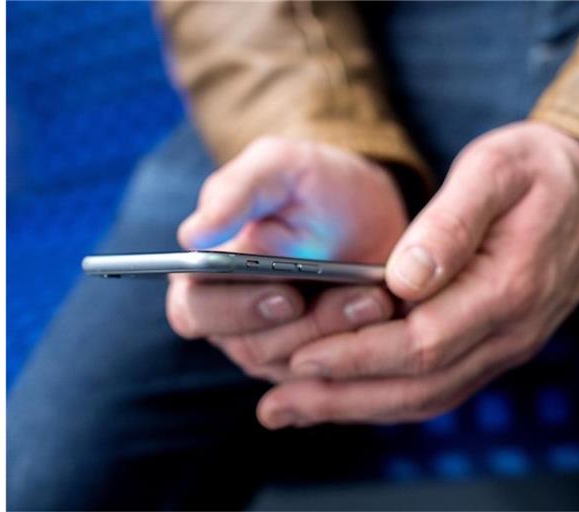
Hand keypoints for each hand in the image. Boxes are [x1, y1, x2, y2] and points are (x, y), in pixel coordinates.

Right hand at [166, 137, 406, 380]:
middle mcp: (231, 319)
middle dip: (307, 326)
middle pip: (251, 347)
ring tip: (377, 299)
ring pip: (297, 363)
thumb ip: (236, 190)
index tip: (286, 296)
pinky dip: (359, 350)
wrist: (368, 213)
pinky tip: (385, 318)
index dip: (236, 310)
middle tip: (358, 298)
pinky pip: (331, 374)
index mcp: (203, 275)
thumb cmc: (315, 185)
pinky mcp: (314, 363)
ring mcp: (273, 346)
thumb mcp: (280, 167)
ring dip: (341, 332)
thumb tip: (193, 235)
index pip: (195, 310)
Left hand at [257, 122, 578, 427]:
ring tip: (295, 408)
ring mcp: (507, 344)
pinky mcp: (497, 343)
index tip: (302, 356)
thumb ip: (450, 223)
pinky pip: (440, 385)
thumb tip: (403, 278)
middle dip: (344, 395)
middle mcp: (511, 331)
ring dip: (359, 406)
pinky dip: (388, 396)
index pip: (423, 342)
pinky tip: (348, 394)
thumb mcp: (496, 170)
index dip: (358, 353)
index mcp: (508, 288)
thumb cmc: (541, 168)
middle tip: (278, 402)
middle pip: (418, 385)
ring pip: (427, 396)